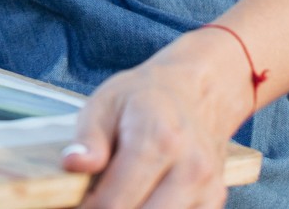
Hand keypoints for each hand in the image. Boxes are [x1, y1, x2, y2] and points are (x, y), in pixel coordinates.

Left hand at [62, 32, 251, 207]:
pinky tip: (144, 197)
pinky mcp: (214, 198)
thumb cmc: (144, 97)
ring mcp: (206, 186)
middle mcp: (189, 166)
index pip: (114, 202)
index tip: (78, 202)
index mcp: (157, 139)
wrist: (197, 91)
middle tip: (96, 199)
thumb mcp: (105, 103)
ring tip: (120, 195)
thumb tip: (73, 164)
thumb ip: (88, 138)